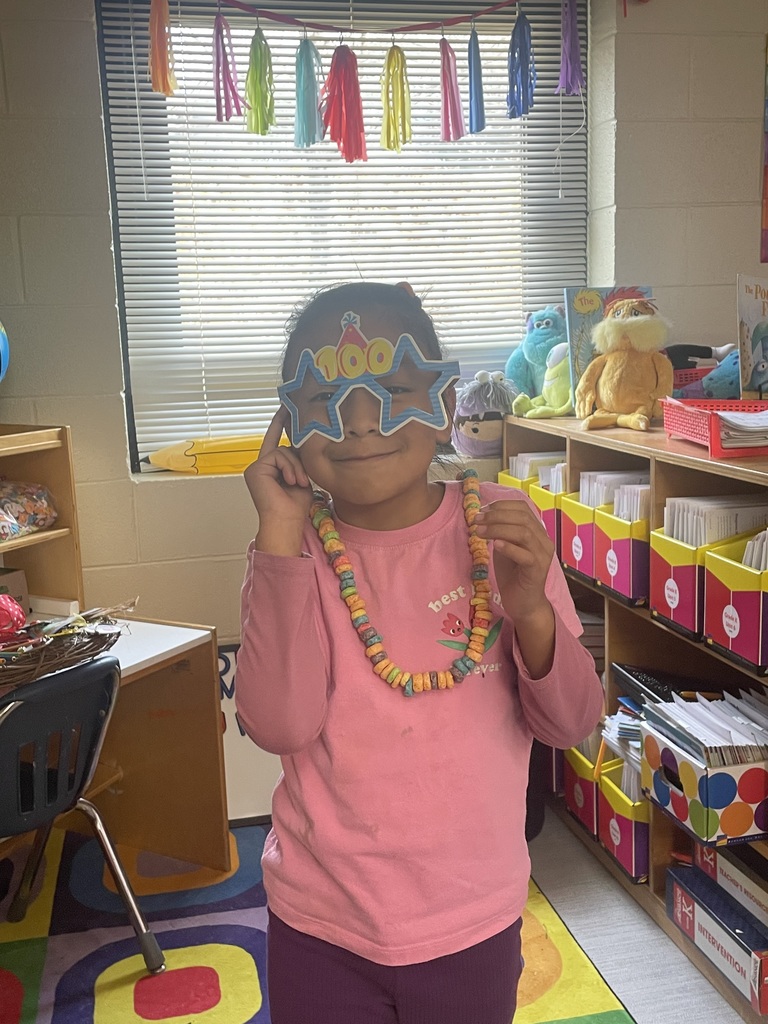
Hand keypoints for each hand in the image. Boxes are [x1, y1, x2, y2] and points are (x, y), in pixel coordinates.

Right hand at [244, 407, 312, 555]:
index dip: (281, 423)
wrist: (287, 520)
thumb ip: (299, 457)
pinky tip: (289, 481)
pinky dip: (288, 468)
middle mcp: (262, 466)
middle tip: (303, 481)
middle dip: (298, 462)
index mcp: (273, 468)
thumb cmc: (296, 505)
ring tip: (297, 484)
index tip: (286, 407)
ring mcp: (256, 467)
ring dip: (295, 468)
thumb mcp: (302, 475)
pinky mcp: (255, 469)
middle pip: (285, 447)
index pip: (278, 440)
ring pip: (283, 451)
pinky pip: (277, 456)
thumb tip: (304, 438)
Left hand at [474, 500, 555, 676]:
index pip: (523, 507)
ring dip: (498, 528)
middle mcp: (543, 540)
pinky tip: (495, 545)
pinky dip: (510, 547)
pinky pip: (526, 555)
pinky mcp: (538, 571)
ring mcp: (543, 555)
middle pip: (522, 517)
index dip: (501, 505)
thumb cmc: (513, 575)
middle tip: (476, 520)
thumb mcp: (505, 548)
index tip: (482, 510)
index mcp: (537, 531)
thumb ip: (500, 532)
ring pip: (523, 533)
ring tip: (479, 532)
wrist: (524, 604)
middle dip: (496, 515)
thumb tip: (483, 516)